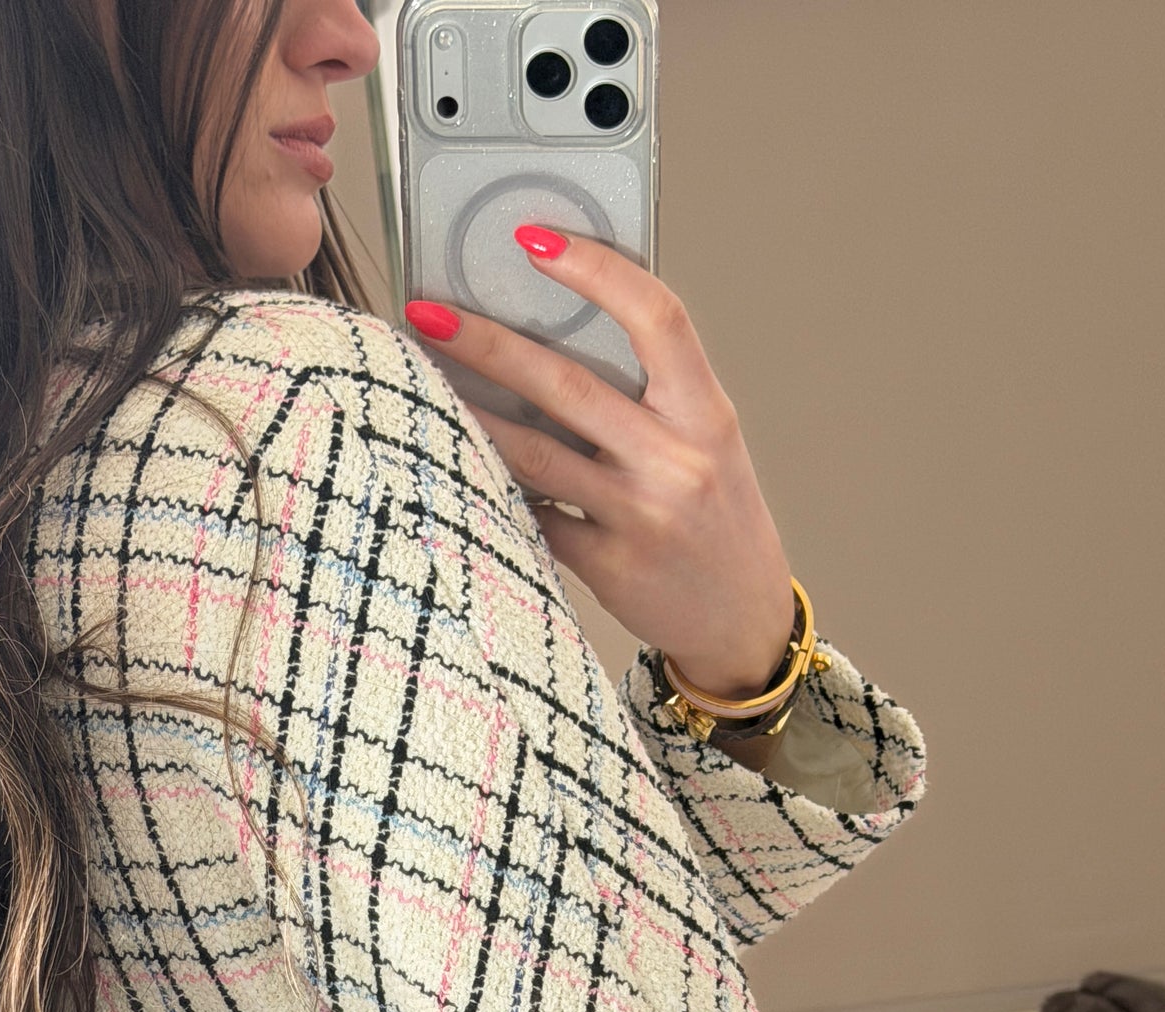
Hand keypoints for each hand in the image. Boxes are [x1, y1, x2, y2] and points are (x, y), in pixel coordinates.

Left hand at [405, 231, 792, 701]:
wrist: (742, 617)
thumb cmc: (714, 516)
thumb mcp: (706, 442)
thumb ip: (648, 394)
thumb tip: (551, 331)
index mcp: (706, 412)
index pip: (657, 318)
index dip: (595, 270)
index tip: (534, 240)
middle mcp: (677, 461)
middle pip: (567, 385)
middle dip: (488, 343)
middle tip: (428, 312)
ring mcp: (640, 517)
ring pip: (535, 455)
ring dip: (469, 416)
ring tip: (422, 384)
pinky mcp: (607, 568)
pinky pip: (534, 517)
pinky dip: (496, 487)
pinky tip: (461, 463)